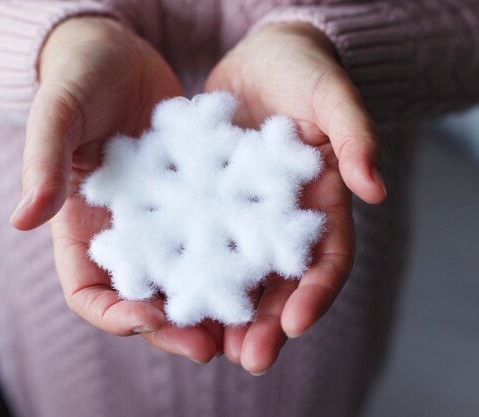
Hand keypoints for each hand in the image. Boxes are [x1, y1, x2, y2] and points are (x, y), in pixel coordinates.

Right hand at [10, 17, 220, 362]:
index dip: (115, 314)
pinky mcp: (197, 199)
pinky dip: (236, 254)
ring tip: (246, 322)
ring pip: (187, 276)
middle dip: (175, 327)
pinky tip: (265, 262)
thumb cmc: (77, 79)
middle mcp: (126, 234)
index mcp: (82, 229)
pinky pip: (217, 234)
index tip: (150, 318)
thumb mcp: (57, 115)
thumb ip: (43, 163)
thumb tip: (21, 219)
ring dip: (212, 302)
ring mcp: (164, 220)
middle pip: (145, 298)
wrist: (118, 53)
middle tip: (211, 346)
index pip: (88, 292)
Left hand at [205, 22, 386, 373]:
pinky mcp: (207, 204)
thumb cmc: (302, 71)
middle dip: (267, 324)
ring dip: (226, 314)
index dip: (316, 293)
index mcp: (320, 203)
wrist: (259, 60)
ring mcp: (242, 216)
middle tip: (249, 359)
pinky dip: (188, 272)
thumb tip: (374, 188)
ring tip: (208, 347)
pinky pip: (196, 242)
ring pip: (237, 275)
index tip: (297, 323)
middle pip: (280, 283)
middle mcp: (281, 220)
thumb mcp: (330, 94)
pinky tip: (170, 297)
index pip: (327, 259)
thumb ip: (355, 134)